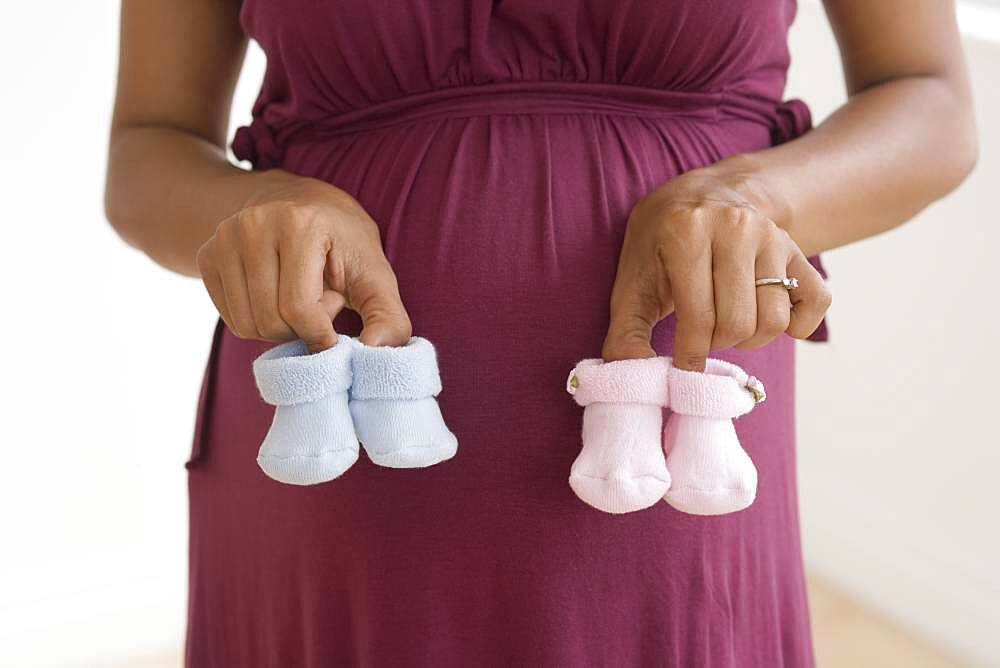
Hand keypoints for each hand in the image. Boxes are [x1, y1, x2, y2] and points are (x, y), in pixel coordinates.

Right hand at [196, 175, 410, 352]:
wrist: (302, 203)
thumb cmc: (345, 245)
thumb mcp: (377, 276)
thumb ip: (389, 319)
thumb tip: (373, 353)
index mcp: (299, 223)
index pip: (297, 308)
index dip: (320, 335)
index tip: (335, 334)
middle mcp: (254, 224)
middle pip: (270, 321)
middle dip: (301, 329)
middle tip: (320, 303)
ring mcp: (224, 237)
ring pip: (247, 325)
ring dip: (280, 327)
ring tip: (299, 297)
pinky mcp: (207, 255)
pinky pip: (231, 319)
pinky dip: (257, 321)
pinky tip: (275, 295)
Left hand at [602, 169, 830, 370]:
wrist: (702, 194)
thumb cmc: (660, 243)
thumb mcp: (632, 277)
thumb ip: (626, 329)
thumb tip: (627, 376)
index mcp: (686, 233)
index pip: (698, 319)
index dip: (689, 356)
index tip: (683, 365)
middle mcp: (734, 227)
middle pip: (738, 323)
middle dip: (717, 345)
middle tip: (702, 337)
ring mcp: (771, 236)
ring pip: (774, 319)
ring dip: (751, 339)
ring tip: (728, 327)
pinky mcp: (796, 247)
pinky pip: (816, 300)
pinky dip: (800, 324)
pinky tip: (772, 321)